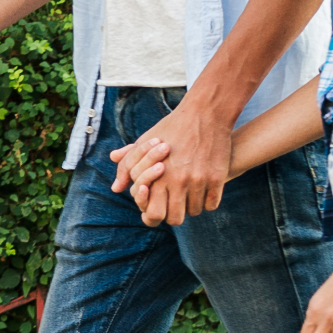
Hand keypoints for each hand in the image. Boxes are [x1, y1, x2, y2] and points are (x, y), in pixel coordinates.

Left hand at [109, 100, 234, 225]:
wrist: (205, 113)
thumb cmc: (170, 128)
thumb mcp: (143, 143)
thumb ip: (127, 167)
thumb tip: (116, 188)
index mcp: (158, 176)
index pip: (154, 214)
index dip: (154, 215)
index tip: (158, 209)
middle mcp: (178, 181)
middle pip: (175, 218)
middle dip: (173, 215)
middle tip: (175, 206)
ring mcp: (198, 180)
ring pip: (194, 211)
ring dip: (190, 207)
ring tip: (189, 196)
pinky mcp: (216, 178)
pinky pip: (211, 204)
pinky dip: (207, 202)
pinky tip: (203, 192)